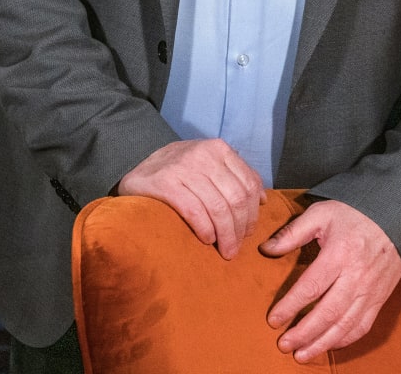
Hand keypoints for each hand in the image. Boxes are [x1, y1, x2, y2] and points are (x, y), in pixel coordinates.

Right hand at [116, 139, 264, 259]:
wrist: (137, 170)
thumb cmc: (179, 172)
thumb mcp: (209, 165)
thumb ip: (236, 176)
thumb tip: (263, 200)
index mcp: (219, 149)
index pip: (249, 184)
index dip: (253, 213)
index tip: (248, 233)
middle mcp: (204, 154)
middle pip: (236, 198)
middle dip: (240, 228)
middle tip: (236, 248)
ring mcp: (184, 167)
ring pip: (218, 207)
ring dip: (226, 235)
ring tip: (226, 251)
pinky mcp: (165, 183)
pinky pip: (194, 211)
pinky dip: (205, 229)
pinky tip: (207, 240)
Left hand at [260, 200, 400, 362]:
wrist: (396, 216)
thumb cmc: (354, 214)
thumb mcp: (322, 213)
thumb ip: (293, 232)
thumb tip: (266, 250)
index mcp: (340, 254)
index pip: (311, 287)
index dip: (290, 306)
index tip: (273, 320)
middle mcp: (356, 276)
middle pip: (328, 313)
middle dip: (304, 333)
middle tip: (283, 344)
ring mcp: (370, 290)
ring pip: (345, 325)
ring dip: (322, 343)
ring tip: (301, 355)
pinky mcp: (380, 298)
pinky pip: (362, 325)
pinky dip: (344, 340)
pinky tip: (328, 345)